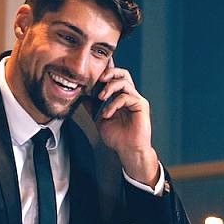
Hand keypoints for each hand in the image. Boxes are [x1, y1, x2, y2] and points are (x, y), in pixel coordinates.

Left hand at [89, 65, 158, 183]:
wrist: (128, 151)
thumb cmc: (117, 137)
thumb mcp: (99, 119)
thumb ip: (93, 107)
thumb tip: (82, 95)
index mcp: (121, 97)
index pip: (115, 78)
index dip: (105, 73)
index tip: (92, 77)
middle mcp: (130, 95)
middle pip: (123, 74)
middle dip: (110, 73)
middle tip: (99, 79)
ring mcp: (136, 99)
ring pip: (124, 82)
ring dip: (109, 87)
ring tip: (100, 98)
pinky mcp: (141, 105)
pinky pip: (126, 97)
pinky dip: (114, 103)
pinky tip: (107, 113)